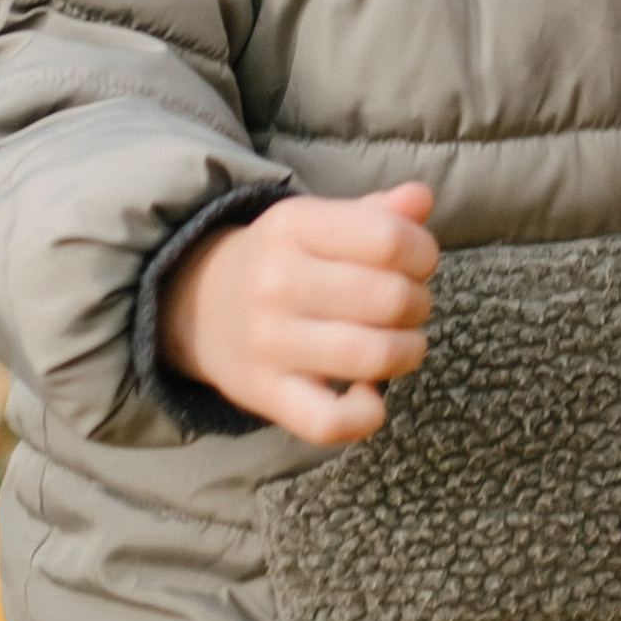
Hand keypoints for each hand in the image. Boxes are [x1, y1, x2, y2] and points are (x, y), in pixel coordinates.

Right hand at [159, 181, 437, 445]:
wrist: (198, 305)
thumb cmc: (282, 260)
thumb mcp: (320, 221)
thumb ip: (378, 212)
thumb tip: (420, 198)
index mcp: (293, 226)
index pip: (387, 239)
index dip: (422, 253)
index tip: (418, 263)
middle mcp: (276, 282)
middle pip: (388, 298)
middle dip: (418, 303)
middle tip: (409, 305)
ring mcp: (268, 343)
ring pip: (371, 356)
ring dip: (408, 351)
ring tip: (402, 343)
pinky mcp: (265, 395)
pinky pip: (328, 422)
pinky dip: (366, 414)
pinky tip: (370, 394)